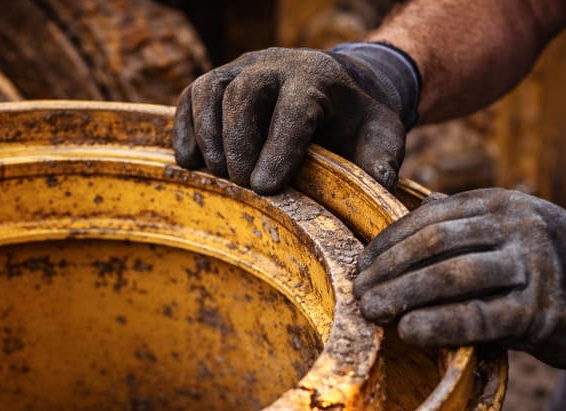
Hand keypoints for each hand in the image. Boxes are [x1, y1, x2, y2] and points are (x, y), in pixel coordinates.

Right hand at [173, 46, 415, 194]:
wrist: (339, 87)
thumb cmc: (358, 120)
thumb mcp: (381, 136)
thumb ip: (382, 161)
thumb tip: (378, 191)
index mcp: (318, 78)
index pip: (294, 108)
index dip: (278, 148)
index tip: (265, 188)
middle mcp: (276, 65)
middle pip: (244, 91)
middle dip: (237, 140)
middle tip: (239, 183)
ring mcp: (242, 68)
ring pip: (211, 88)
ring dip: (206, 134)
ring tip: (214, 174)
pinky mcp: (219, 80)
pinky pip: (191, 96)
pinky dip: (183, 128)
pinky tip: (188, 162)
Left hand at [353, 189, 565, 369]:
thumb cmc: (548, 264)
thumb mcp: (512, 229)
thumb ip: (464, 227)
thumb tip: (401, 232)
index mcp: (501, 204)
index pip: (429, 218)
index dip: (387, 244)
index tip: (361, 267)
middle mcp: (517, 228)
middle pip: (434, 244)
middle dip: (388, 270)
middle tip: (358, 293)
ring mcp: (532, 268)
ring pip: (452, 276)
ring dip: (403, 295)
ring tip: (372, 311)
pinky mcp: (541, 312)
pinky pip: (479, 317)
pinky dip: (438, 324)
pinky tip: (410, 331)